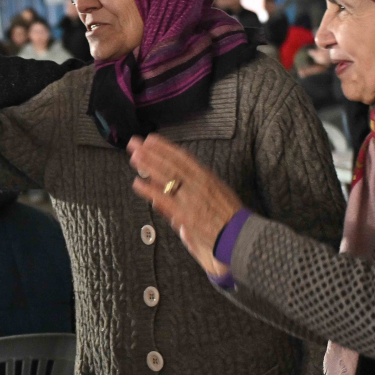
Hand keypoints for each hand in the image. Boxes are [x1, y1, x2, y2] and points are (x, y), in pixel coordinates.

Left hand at [127, 134, 242, 273]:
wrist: (240, 236)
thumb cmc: (231, 216)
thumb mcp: (219, 192)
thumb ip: (201, 184)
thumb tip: (185, 179)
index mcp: (207, 176)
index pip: (183, 158)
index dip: (165, 147)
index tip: (151, 139)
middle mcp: (198, 183)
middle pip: (171, 164)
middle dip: (151, 152)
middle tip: (135, 142)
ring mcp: (191, 198)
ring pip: (166, 177)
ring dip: (148, 165)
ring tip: (134, 156)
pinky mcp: (186, 214)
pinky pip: (164, 199)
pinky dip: (149, 191)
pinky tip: (137, 183)